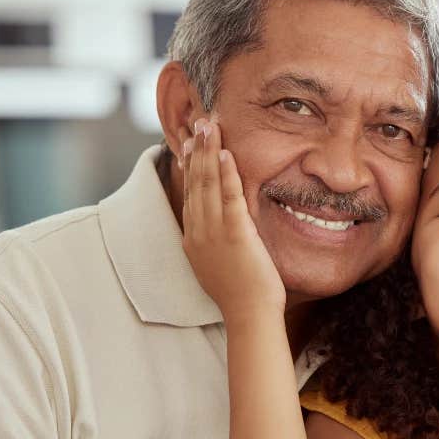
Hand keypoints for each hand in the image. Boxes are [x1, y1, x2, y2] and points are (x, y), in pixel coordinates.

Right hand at [179, 118, 286, 318]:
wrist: (249, 315)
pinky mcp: (234, 234)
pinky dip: (226, 173)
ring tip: (209, 126)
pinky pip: (229, 197)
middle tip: (198, 123)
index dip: (190, 166)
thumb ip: (219, 241)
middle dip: (196, 150)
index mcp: (193, 238)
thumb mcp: (221, 263)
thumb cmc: (243, 294)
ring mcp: (213, 232)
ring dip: (208, 152)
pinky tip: (226, 153)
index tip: (191, 144)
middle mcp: (198, 231)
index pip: (189, 194)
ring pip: (207, 183)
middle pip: (194, 182)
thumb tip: (224, 227)